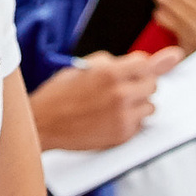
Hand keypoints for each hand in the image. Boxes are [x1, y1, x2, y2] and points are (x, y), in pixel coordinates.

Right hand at [30, 50, 183, 150]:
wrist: (43, 124)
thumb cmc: (59, 94)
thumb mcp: (84, 67)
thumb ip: (114, 62)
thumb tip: (147, 60)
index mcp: (110, 72)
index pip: (146, 64)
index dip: (137, 67)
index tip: (132, 72)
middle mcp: (120, 94)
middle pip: (152, 85)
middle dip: (139, 85)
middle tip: (121, 88)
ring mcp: (123, 117)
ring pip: (150, 107)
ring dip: (138, 105)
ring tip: (115, 105)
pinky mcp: (122, 135)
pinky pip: (140, 124)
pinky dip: (131, 122)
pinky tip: (111, 118)